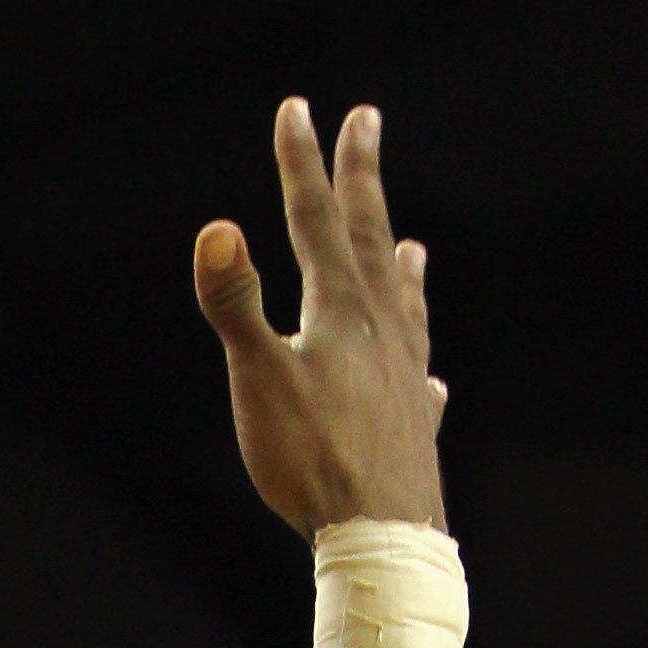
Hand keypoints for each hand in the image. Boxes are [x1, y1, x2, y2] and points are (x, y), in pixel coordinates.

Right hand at [195, 99, 447, 538]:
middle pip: (371, 238)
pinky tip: (431, 378)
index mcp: (341, 309)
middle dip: (361, 179)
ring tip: (412, 246)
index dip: (303, 162)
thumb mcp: (260, 379)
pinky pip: (420, 381)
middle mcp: (383, 330)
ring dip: (403, 269)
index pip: (316, 219)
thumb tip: (215, 229)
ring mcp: (406, 378)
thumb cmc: (315, 461)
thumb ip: (235, 305)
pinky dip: (420, 365)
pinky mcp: (417, 427)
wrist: (384, 538)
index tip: (299, 109)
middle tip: (367, 122)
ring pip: (406, 305)